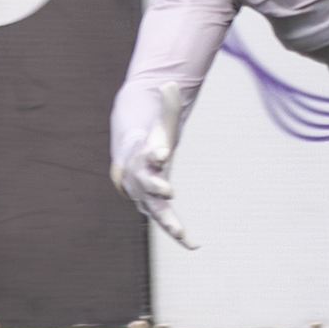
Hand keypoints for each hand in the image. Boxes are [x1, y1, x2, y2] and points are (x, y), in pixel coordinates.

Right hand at [114, 91, 195, 250]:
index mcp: (143, 158)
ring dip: (168, 221)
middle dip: (156, 187)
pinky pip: (167, 223)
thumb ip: (167, 106)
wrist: (133, 164)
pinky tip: (195, 245)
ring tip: (181, 232)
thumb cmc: (150, 142)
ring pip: (156, 211)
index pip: (146, 154)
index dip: (154, 152)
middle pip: (147, 185)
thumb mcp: (160, 124)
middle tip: (168, 189)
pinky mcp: (157, 209)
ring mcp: (148, 197)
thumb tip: (170, 82)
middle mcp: (142, 180)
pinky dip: (180, 235)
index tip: (163, 151)